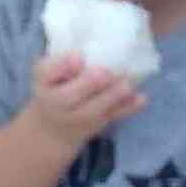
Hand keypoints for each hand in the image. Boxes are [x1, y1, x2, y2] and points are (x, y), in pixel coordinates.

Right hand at [25, 51, 145, 147]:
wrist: (53, 131)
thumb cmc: (53, 90)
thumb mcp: (47, 74)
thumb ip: (59, 63)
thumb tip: (80, 56)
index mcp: (44, 84)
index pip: (45, 73)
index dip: (61, 66)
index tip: (78, 56)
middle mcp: (57, 104)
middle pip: (68, 97)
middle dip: (88, 84)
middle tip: (105, 72)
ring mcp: (79, 118)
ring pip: (93, 110)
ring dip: (111, 97)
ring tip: (126, 84)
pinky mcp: (97, 124)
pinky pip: (113, 117)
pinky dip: (128, 108)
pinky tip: (142, 98)